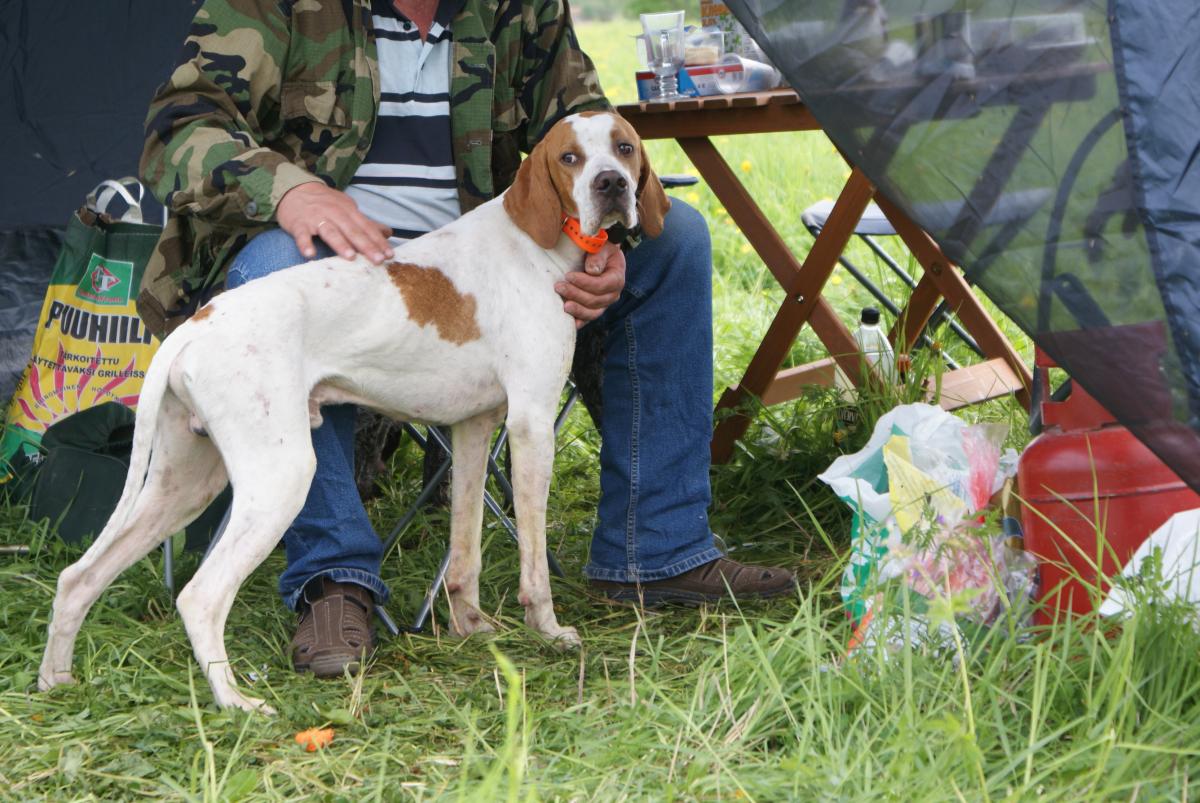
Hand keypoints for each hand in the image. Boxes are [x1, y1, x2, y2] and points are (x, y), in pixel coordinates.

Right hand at [276, 182, 393, 262]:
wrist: (294, 189)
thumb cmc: (325, 203)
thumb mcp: (348, 208)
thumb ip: (366, 223)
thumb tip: (388, 233)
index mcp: (348, 210)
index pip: (367, 227)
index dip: (378, 241)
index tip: (390, 255)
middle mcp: (335, 213)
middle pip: (352, 230)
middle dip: (366, 245)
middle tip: (378, 260)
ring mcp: (316, 218)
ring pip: (330, 231)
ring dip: (340, 244)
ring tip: (351, 257)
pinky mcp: (299, 224)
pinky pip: (302, 234)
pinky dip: (305, 243)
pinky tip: (310, 254)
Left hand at [555, 242, 625, 328]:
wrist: (600, 257)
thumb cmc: (600, 250)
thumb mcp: (602, 247)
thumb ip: (598, 256)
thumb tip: (592, 270)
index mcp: (616, 279)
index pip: (602, 285)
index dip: (585, 282)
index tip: (568, 276)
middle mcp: (613, 294)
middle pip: (595, 300)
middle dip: (576, 294)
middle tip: (558, 287)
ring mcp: (604, 304)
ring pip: (592, 313)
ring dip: (577, 310)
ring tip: (564, 306)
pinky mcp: (594, 309)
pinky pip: (588, 319)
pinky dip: (579, 322)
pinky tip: (569, 323)